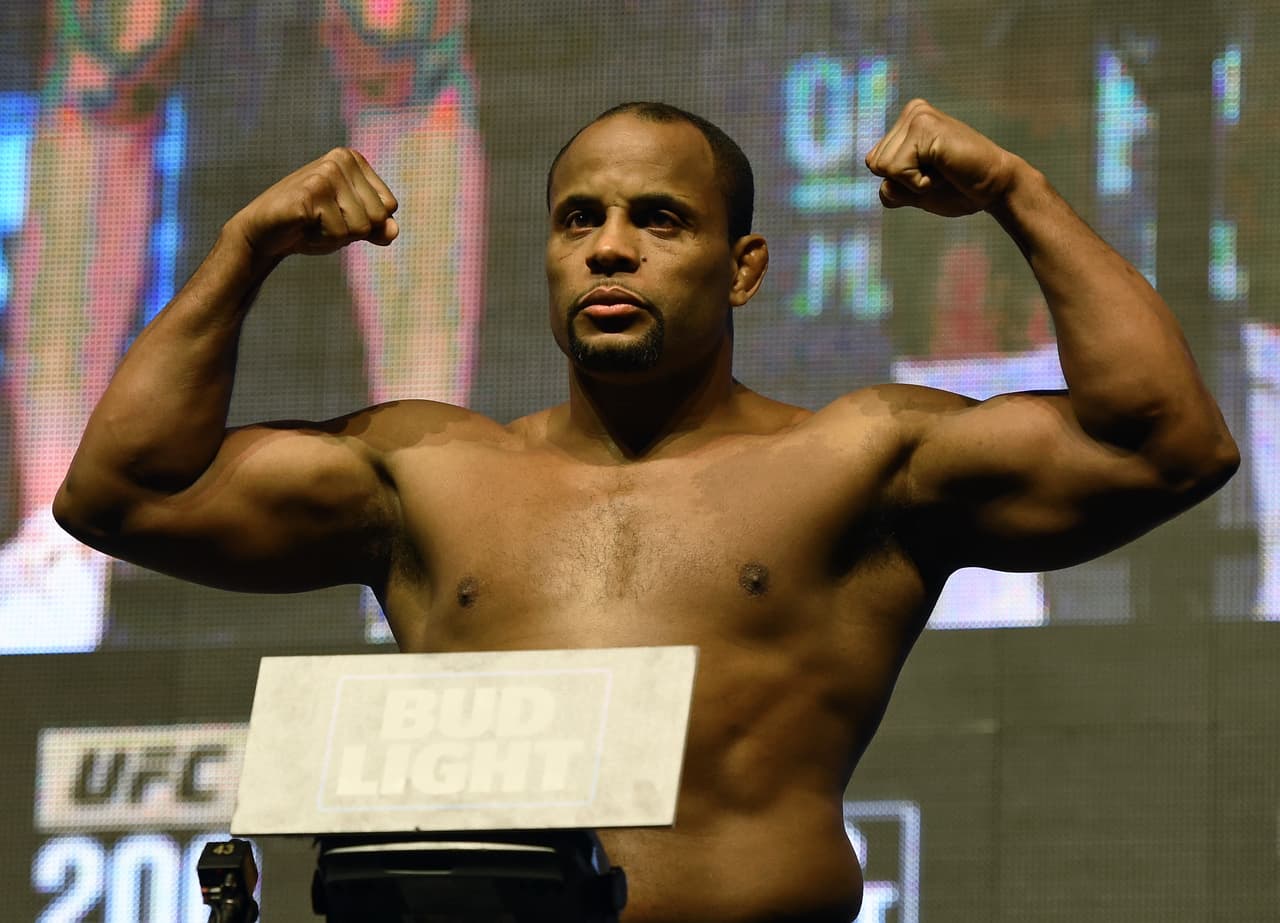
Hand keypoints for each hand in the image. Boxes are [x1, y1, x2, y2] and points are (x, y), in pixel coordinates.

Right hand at [226, 148, 398, 260]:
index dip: (366, 223)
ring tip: (311, 223)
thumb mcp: (349, 226)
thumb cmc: (309, 226)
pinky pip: (338, 233)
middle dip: (352, 232)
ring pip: (360, 228)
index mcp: (353, 160)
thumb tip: (394, 231)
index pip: (389, 206)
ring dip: (335, 237)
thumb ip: (376, 228)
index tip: (337, 215)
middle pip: (377, 217)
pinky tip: (301, 226)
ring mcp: (325, 173)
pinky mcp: (310, 192)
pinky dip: (320, 239)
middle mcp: (341, 160)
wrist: (263, 233)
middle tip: (322, 221)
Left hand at [865, 99, 1021, 217]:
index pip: (874, 163)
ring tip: (943, 170)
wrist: (996, 189)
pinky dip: (919, 183)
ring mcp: (918, 116)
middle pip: (875, 165)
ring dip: (912, 182)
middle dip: (904, 182)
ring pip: (883, 168)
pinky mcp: (924, 127)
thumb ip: (890, 187)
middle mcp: (911, 112)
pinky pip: (897, 171)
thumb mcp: (912, 193)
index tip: (931, 174)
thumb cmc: (958, 189)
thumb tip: (876, 172)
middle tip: (940, 173)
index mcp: (907, 122)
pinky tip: (945, 170)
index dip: (900, 182)